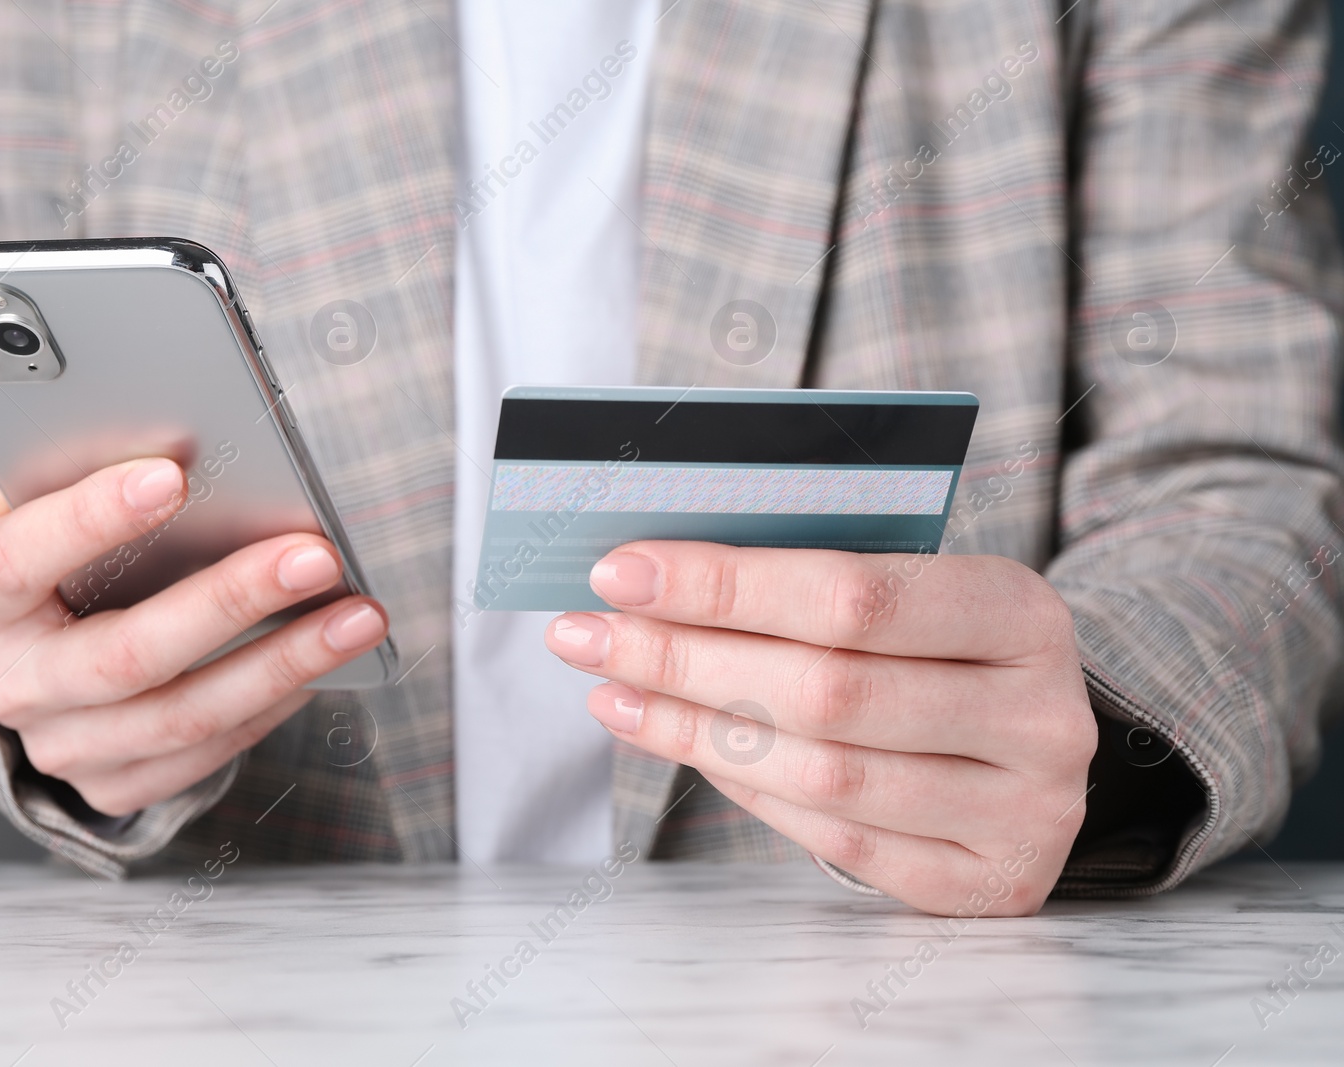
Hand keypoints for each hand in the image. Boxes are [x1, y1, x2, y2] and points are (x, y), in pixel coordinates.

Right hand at [0, 458, 387, 815]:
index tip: (171, 474)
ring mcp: (66, 744)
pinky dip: (276, 702)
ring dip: (284, 661)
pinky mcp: (118, 786)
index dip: (89, 518)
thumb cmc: (53, 566)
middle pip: (126, 653)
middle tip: (312, 555)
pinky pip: (210, 751)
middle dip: (230, 601)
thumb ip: (59, 462)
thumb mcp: (35, 509)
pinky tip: (324, 659)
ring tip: (357, 615)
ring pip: (185, 715)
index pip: (20, 559)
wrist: (35, 666)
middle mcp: (17, 682)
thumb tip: (108, 402)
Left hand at [543, 542, 1096, 915]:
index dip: (724, 586)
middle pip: (826, 690)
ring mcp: (1024, 812)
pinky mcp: (985, 882)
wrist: (1031, 743)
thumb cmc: (942, 647)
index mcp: (1022, 613)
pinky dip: (742, 787)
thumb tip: (653, 578)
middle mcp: (1040, 717)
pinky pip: (837, 838)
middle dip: (684, 658)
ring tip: (611, 691)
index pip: (853, 594)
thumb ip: (808, 579)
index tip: (619, 573)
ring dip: (692, 729)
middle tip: (586, 635)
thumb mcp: (909, 589)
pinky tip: (676, 743)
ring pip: (822, 773)